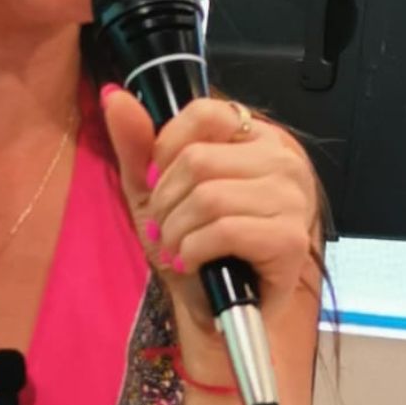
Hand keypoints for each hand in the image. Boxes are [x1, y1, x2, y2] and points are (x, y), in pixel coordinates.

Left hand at [100, 86, 318, 328]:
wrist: (219, 308)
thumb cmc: (193, 243)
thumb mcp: (153, 189)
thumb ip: (136, 142)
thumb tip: (113, 96)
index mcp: (254, 135)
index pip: (205, 113)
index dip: (166, 147)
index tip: (155, 180)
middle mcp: (282, 159)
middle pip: (199, 159)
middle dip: (164, 200)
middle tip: (163, 227)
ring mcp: (292, 198)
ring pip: (208, 196)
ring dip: (175, 230)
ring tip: (174, 248)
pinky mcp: (290, 239)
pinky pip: (225, 230)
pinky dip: (192, 250)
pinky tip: (190, 262)